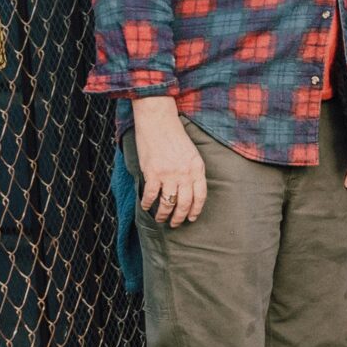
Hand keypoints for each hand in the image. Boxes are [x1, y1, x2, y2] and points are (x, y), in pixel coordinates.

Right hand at [133, 105, 207, 228]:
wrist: (159, 123)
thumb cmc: (175, 137)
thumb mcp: (192, 154)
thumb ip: (192, 171)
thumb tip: (189, 189)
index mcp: (197, 169)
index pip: (200, 196)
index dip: (195, 210)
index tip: (191, 218)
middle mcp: (184, 174)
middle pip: (184, 203)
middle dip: (180, 217)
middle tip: (175, 224)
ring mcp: (168, 174)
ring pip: (167, 203)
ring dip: (164, 214)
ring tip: (161, 219)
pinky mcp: (152, 173)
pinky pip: (150, 195)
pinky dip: (147, 203)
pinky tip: (146, 207)